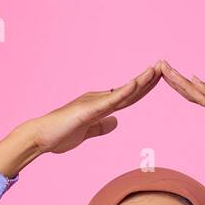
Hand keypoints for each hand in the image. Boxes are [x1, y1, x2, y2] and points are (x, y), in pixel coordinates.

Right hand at [25, 63, 163, 155]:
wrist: (41, 137)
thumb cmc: (59, 135)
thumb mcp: (86, 132)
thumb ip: (101, 127)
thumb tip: (116, 122)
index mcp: (99, 106)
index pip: (127, 98)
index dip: (143, 90)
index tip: (157, 80)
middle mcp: (98, 99)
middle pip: (129, 91)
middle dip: (147, 81)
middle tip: (164, 67)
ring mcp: (93, 102)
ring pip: (122, 92)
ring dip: (140, 81)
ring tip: (156, 69)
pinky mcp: (88, 109)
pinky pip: (110, 100)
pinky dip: (124, 92)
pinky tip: (136, 83)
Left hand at [156, 60, 204, 151]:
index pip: (196, 95)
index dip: (180, 86)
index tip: (164, 77)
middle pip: (195, 89)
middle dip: (175, 78)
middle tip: (159, 65)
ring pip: (201, 91)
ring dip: (182, 81)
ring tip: (167, 69)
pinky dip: (204, 90)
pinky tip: (193, 81)